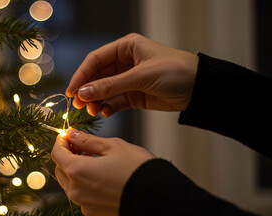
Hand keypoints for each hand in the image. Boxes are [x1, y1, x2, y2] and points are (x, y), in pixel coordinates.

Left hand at [51, 128, 154, 215]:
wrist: (160, 200)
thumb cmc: (138, 170)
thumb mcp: (112, 146)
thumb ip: (87, 141)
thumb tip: (72, 134)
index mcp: (77, 171)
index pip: (57, 154)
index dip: (61, 141)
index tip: (68, 136)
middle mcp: (77, 191)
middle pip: (61, 170)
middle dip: (67, 156)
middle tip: (82, 146)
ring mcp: (85, 206)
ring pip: (71, 185)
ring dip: (76, 172)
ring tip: (95, 162)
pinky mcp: (95, 214)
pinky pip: (84, 198)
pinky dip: (87, 186)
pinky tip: (103, 178)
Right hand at [66, 33, 198, 115]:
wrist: (200, 89)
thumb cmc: (175, 71)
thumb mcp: (141, 76)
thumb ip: (111, 85)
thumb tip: (84, 92)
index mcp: (126, 47)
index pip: (96, 60)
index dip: (81, 75)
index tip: (72, 91)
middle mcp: (125, 62)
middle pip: (97, 76)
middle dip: (87, 90)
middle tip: (78, 104)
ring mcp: (129, 79)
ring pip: (104, 90)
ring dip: (96, 100)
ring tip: (92, 111)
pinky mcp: (134, 95)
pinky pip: (115, 101)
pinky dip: (108, 107)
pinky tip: (105, 113)